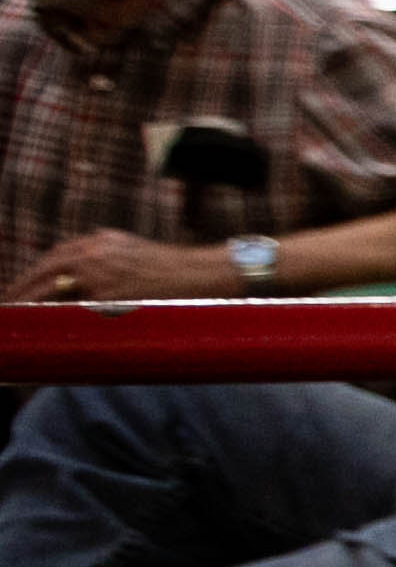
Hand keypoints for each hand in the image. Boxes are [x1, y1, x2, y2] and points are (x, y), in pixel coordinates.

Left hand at [11, 232, 241, 302]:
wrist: (204, 273)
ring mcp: (100, 273)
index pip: (56, 256)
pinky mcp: (108, 295)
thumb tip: (86, 283)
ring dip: (28, 301)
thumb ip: (109, 262)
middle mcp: (95, 252)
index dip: (35, 273)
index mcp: (102, 241)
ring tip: (14, 315)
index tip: (20, 288)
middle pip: (45, 268)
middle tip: (7, 304)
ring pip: (50, 286)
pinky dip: (51, 315)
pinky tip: (40, 325)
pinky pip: (71, 307)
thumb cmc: (177, 271)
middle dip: (22, 287)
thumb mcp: (136, 255)